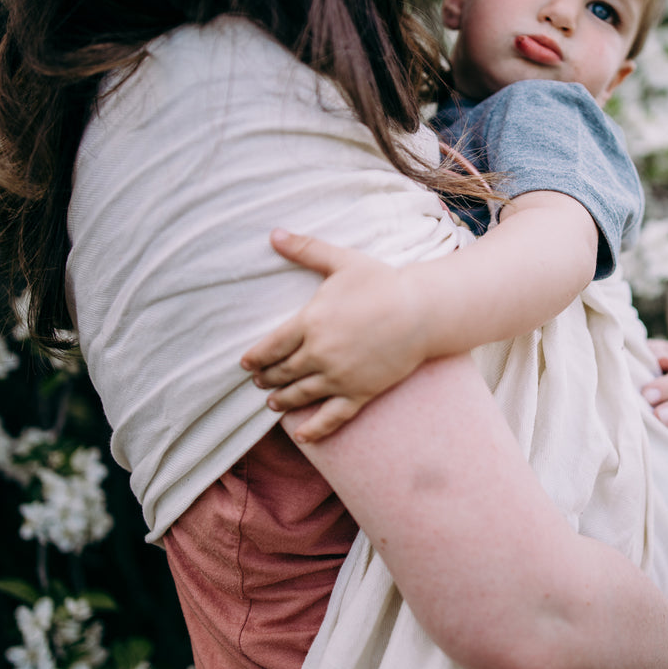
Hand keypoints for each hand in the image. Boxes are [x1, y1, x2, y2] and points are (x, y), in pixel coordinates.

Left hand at [240, 229, 430, 441]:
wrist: (421, 311)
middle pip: (282, 372)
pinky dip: (314, 429)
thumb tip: (273, 233)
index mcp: (310, 322)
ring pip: (300, 395)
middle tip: (259, 382)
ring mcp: (339, 377)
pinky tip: (302, 435)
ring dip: (282, 400)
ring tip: (273, 403)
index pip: (270, 347)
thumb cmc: (383, 282)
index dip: (254, 358)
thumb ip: (306, 249)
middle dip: (267, 378)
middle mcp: (319, 354)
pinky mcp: (360, 392)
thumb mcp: (342, 261)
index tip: (246, 364)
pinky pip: (332, 416)